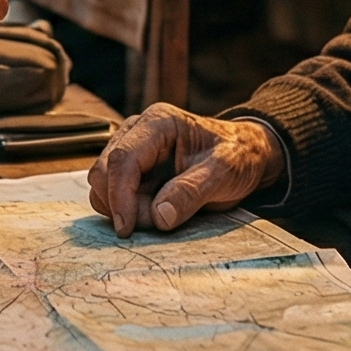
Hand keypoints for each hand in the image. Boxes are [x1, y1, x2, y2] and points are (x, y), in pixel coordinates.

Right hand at [88, 106, 286, 236]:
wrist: (248, 155)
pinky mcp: (133, 169)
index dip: (119, 195)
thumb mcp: (224, 172)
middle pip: (103, 170)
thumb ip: (191, 192)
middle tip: (156, 222)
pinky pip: (113, 193)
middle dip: (121, 204)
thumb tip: (159, 216)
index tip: (127, 228)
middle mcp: (137, 131)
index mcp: (158, 122)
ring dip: (124, 208)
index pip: (122, 158)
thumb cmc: (239, 156)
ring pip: (103, 184)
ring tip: (162, 213)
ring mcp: (132, 149)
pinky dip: (127, 209)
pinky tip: (156, 210)